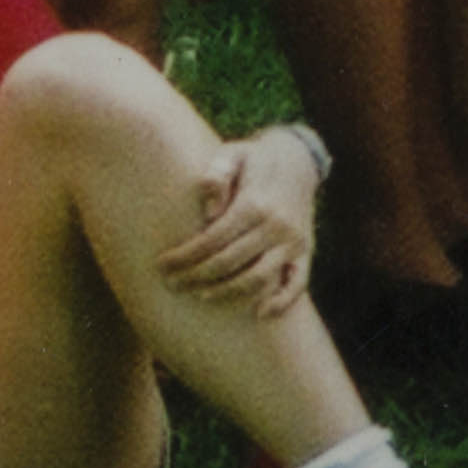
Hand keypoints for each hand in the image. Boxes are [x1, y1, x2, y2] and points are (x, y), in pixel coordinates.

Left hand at [163, 125, 321, 315]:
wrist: (298, 158)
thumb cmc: (253, 159)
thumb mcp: (233, 154)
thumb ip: (216, 174)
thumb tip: (208, 211)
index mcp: (255, 203)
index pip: (213, 240)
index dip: (185, 256)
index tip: (162, 265)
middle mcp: (276, 225)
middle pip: (230, 263)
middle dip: (196, 277)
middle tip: (171, 285)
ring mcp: (293, 241)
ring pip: (259, 279)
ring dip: (227, 292)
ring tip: (201, 296)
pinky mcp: (305, 251)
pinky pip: (298, 283)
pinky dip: (282, 302)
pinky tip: (259, 313)